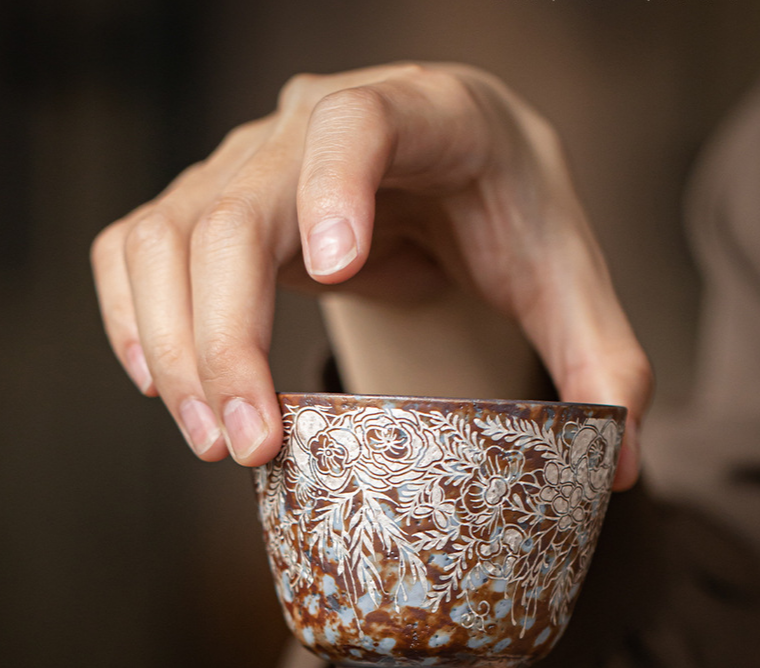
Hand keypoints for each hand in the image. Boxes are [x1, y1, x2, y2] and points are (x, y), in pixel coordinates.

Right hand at [91, 62, 651, 488]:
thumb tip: (625, 460)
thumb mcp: (564, 269)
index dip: (333, 184)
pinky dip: (134, 316)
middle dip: (226, 334)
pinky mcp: (213, 203)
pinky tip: (163, 384)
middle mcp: (313, 125)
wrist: (451, 176)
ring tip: (214, 441)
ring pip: (167, 238)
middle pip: (233, 209)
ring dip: (173, 346)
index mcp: (423, 115)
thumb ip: (604, 353)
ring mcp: (249, 162)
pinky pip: (137, 247)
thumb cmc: (505, 209)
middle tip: (249, 445)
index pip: (357, 121)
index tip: (331, 276)